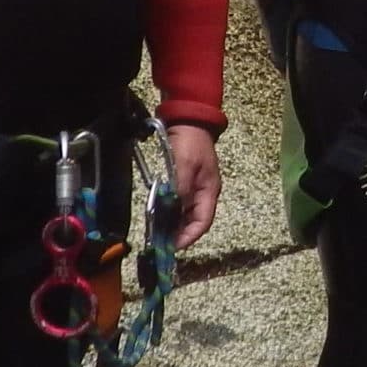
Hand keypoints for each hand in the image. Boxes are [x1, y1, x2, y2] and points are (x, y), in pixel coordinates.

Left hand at [164, 123, 221, 248]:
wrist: (189, 120)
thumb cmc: (190, 143)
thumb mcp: (185, 166)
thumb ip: (180, 190)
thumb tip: (172, 213)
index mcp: (209, 192)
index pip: (202, 223)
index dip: (188, 237)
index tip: (172, 246)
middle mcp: (203, 194)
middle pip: (193, 222)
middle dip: (178, 234)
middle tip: (159, 243)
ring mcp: (194, 189)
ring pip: (184, 215)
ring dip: (172, 225)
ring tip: (156, 234)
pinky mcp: (185, 184)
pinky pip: (178, 204)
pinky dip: (169, 213)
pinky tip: (157, 217)